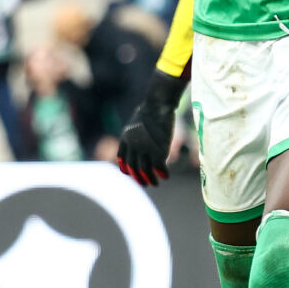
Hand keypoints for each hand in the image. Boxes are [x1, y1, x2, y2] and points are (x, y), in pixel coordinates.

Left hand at [116, 67, 186, 184]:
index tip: (131, 174)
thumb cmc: (151, 109)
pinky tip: (166, 176)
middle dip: (139, 178)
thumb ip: (136, 132)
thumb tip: (140, 134)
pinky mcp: (157, 149)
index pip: (122, 159)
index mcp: (125, 138)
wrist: (158, 103)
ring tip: (155, 184)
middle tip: (146, 184)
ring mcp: (144, 148)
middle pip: (133, 167)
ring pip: (144, 170)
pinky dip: (162, 173)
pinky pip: (158, 167)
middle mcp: (133, 145)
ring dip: (150, 179)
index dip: (126, 168)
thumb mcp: (137, 122)